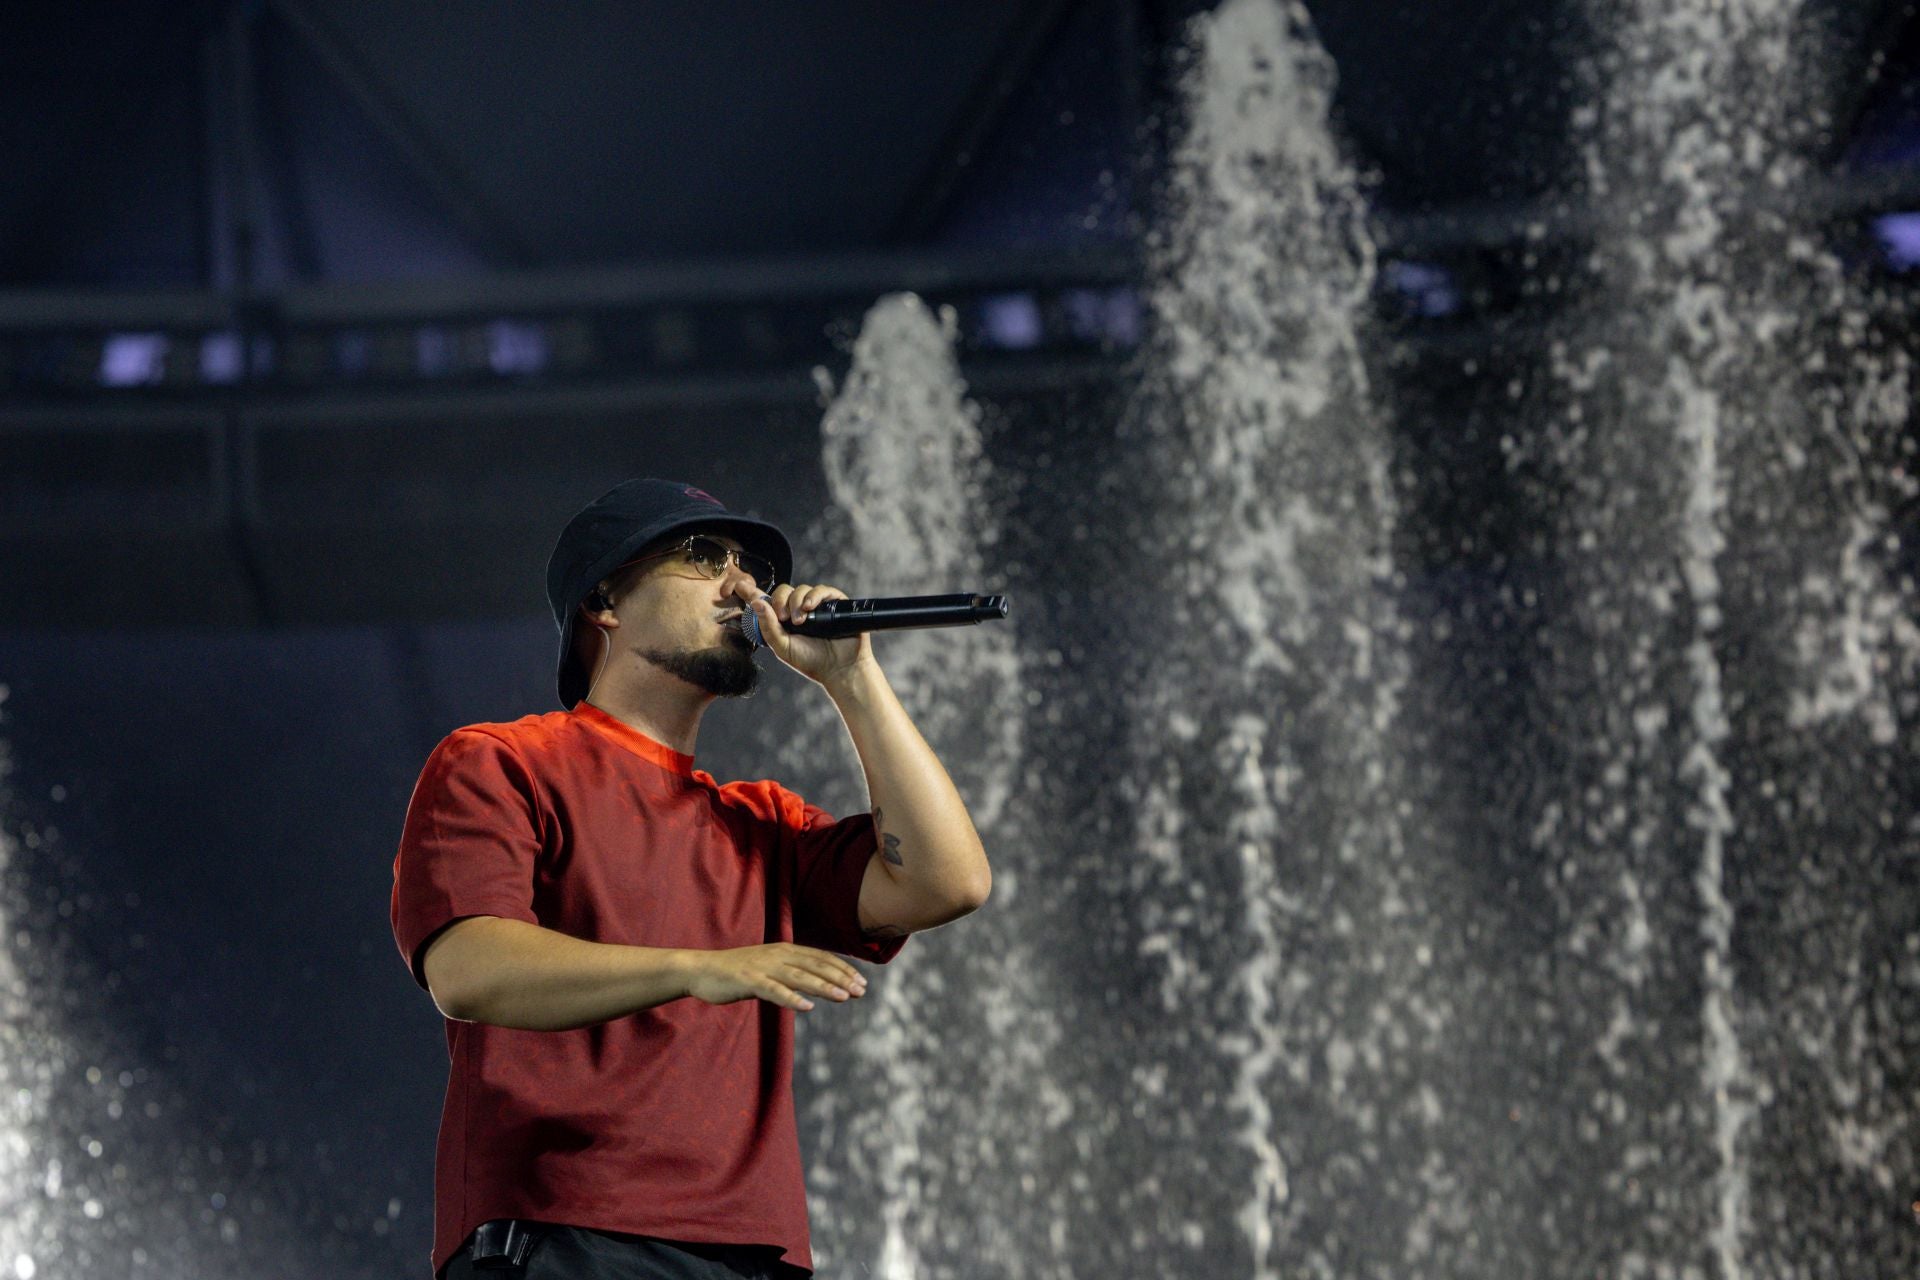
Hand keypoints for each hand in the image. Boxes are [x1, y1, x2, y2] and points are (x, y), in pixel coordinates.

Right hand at [685, 943, 868, 1011]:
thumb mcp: (769, 969)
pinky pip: (774, 990)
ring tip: (844, 997)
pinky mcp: (749, 981)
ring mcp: (764, 967)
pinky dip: (791, 998)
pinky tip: (807, 1007)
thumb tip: (815, 986)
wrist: (701, 970)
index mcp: (785, 950)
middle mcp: (778, 955)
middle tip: (861, 991)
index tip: (861, 981)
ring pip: (799, 977)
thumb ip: (790, 974)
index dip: (843, 969)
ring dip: (823, 987)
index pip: (821, 958)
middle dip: (841, 978)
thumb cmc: (737, 972)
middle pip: (816, 966)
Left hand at [738, 580, 874, 684]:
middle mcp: (798, 609)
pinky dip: (814, 595)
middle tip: (783, 617)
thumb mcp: (782, 647)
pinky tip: (809, 607)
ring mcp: (817, 605)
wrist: (839, 670)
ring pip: (801, 589)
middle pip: (783, 591)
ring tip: (800, 621)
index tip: (738, 585)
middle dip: (779, 601)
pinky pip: (822, 590)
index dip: (751, 592)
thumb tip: (756, 603)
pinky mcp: (834, 603)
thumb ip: (768, 627)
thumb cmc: (810, 661)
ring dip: (796, 602)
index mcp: (783, 620)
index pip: (765, 600)